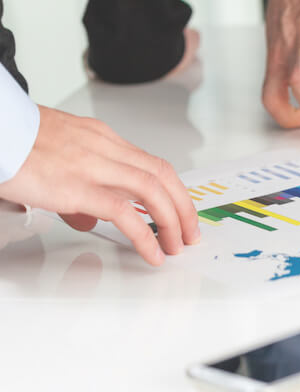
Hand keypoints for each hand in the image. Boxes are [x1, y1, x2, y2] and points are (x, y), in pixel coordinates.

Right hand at [0, 107, 199, 264]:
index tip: (180, 212)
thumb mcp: (56, 161)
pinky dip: (146, 235)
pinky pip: (124, 213)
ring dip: (172, 221)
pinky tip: (152, 252)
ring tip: (176, 245)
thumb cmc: (12, 143)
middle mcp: (104, 147)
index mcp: (101, 138)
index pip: (151, 164)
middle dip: (183, 207)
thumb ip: (79, 191)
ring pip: (153, 190)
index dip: (172, 190)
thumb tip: (90, 220)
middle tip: (189, 233)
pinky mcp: (77, 187)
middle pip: (163, 175)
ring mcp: (93, 165)